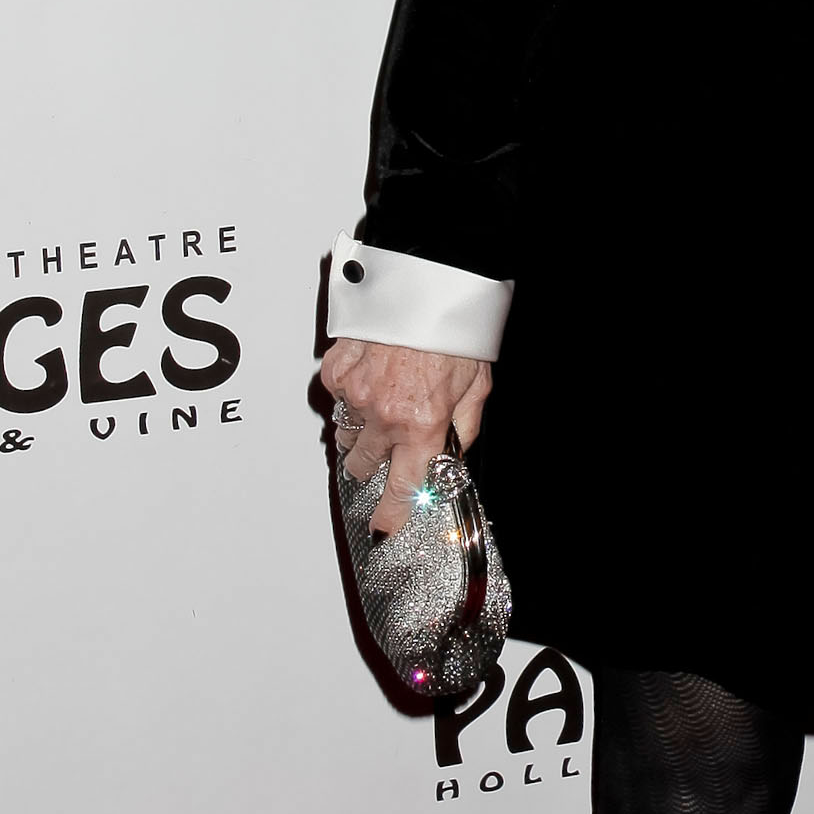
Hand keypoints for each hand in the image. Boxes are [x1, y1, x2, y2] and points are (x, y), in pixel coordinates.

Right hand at [321, 338, 489, 535]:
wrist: (428, 285)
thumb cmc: (454, 332)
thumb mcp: (477, 388)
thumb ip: (463, 429)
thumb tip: (452, 456)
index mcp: (421, 426)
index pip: (401, 488)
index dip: (390, 515)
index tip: (383, 528)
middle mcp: (384, 416)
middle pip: (363, 464)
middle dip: (373, 464)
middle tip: (387, 447)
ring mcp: (355, 395)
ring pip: (346, 433)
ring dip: (360, 430)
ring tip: (381, 406)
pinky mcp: (337, 371)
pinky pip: (336, 398)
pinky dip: (350, 395)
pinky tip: (371, 378)